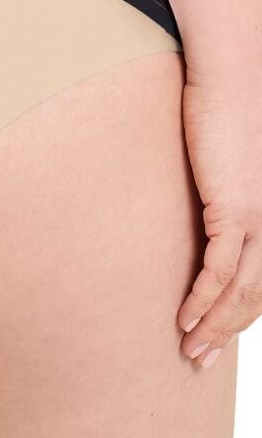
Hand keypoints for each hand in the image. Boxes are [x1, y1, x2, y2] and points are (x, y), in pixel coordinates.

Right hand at [177, 68, 261, 367]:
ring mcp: (260, 221)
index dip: (240, 317)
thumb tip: (208, 209)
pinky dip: (202, 300)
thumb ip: (227, 192)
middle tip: (199, 358)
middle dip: (226, 333)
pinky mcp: (236, 209)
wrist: (235, 78)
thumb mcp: (233, 164)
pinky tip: (184, 318)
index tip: (214, 337)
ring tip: (189, 350)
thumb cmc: (231, 112)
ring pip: (242, 293)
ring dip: (214, 327)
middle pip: (256, 297)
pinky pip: (219, 270)